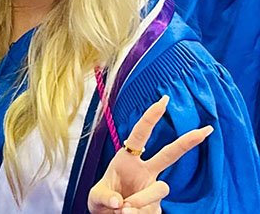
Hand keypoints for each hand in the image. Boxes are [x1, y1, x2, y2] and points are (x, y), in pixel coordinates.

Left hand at [88, 95, 213, 213]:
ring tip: (124, 209)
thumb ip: (105, 198)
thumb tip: (120, 204)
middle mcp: (144, 172)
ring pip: (160, 189)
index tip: (164, 100)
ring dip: (142, 199)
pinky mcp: (158, 206)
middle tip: (207, 130)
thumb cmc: (104, 201)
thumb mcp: (96, 198)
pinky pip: (153, 208)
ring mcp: (154, 188)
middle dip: (187, 141)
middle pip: (169, 154)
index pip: (139, 135)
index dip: (150, 118)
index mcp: (127, 160)